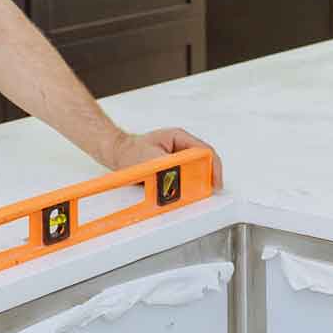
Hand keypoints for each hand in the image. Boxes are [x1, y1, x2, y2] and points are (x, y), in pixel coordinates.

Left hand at [100, 127, 223, 190]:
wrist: (118, 154)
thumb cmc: (130, 152)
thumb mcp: (151, 158)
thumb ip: (167, 167)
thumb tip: (179, 176)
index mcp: (179, 137)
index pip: (205, 151)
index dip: (213, 168)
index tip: (214, 184)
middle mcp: (181, 146)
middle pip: (203, 163)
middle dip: (205, 179)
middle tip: (205, 193)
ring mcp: (179, 157)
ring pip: (195, 172)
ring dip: (194, 185)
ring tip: (193, 195)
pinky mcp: (174, 168)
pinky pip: (185, 179)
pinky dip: (185, 188)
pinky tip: (183, 195)